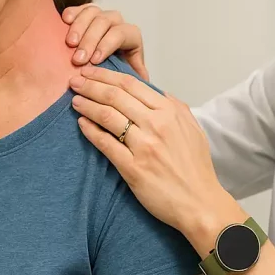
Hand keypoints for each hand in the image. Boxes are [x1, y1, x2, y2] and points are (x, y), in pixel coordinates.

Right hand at [61, 4, 148, 80]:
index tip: (94, 60)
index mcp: (130, 35)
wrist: (99, 69)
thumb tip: (144, 80)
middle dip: (90, 40)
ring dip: (79, 27)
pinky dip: (72, 13)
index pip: (121, 34)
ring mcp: (100, 16)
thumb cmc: (115, 72)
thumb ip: (135, 76)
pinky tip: (65, 21)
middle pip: (104, 22)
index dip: (107, 45)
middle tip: (78, 58)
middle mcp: (117, 22)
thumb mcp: (128, 75)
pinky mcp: (84, 14)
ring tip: (70, 43)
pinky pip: (79, 8)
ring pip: (92, 12)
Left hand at [69, 66, 241, 246]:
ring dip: (87, 105)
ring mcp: (144, 146)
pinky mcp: (133, 168)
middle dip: (91, 85)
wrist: (200, 202)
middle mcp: (157, 124)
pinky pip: (106, 144)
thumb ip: (176, 107)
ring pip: (107, 116)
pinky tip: (81, 124)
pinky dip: (90, 131)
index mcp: (170, 112)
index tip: (92, 72)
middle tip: (75, 81)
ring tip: (74, 100)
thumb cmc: (196, 168)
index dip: (106, 75)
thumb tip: (158, 92)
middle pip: (115, 96)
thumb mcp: (193, 129)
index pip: (131, 84)